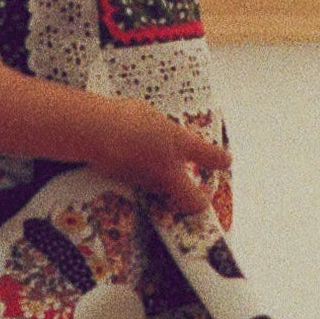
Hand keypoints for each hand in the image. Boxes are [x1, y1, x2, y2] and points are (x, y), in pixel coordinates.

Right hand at [91, 100, 231, 218]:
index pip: (211, 157)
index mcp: (178, 143)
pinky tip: (133, 161)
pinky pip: (144, 184)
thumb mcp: (152, 116)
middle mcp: (168, 168)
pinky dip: (144, 177)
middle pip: (194, 201)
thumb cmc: (123, 115)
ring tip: (154, 164)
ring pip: (165, 191)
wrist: (95, 131)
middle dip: (199, 203)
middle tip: (201, 199)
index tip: (224, 161)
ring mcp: (148, 180)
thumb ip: (164, 129)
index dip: (221, 161)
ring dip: (166, 184)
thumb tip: (165, 134)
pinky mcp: (130, 185)